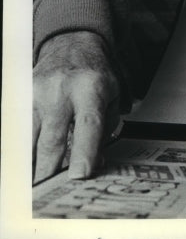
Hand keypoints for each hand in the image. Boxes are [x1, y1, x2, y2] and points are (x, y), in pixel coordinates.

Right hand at [33, 31, 119, 183]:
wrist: (72, 43)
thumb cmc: (94, 73)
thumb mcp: (113, 94)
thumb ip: (105, 129)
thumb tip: (94, 163)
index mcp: (91, 87)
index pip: (88, 124)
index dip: (84, 152)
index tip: (80, 176)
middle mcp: (62, 89)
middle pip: (53, 139)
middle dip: (51, 171)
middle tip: (52, 195)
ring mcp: (38, 92)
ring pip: (30, 140)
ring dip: (32, 167)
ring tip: (36, 187)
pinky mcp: (23, 96)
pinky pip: (20, 132)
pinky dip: (23, 152)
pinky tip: (26, 168)